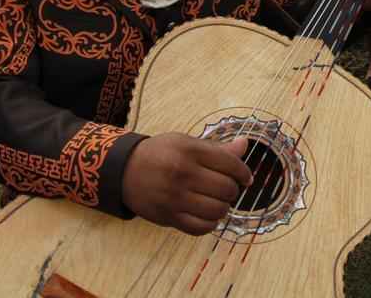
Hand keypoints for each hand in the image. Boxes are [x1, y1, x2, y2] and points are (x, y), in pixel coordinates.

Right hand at [121, 133, 252, 234]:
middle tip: (227, 188)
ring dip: (223, 208)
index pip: (231, 164)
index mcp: (190, 150)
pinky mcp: (168, 217)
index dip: (244, 172)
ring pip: (217, 210)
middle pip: (227, 188)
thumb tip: (245, 145)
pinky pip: (200, 227)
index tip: (245, 178)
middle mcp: (182, 173)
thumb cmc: (160, 153)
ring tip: (217, 202)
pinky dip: (210, 223)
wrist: (124, 170)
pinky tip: (207, 215)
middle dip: (233, 190)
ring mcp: (174, 197)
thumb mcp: (186, 142)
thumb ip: (217, 148)